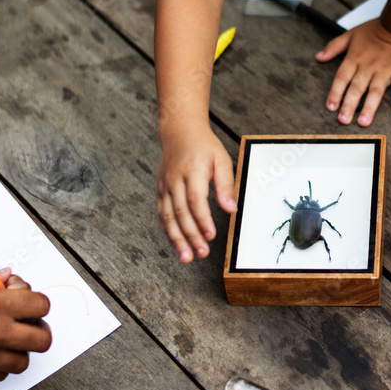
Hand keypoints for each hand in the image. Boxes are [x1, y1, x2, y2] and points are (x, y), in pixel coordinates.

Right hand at [156, 124, 236, 261]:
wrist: (180, 132)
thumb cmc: (205, 147)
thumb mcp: (222, 160)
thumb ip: (226, 185)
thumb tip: (231, 209)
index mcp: (192, 170)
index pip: (196, 200)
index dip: (202, 220)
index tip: (211, 236)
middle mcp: (175, 179)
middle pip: (181, 212)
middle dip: (191, 235)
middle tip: (202, 253)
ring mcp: (165, 186)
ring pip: (168, 216)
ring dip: (177, 239)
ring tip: (187, 257)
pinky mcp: (160, 190)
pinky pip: (162, 214)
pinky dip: (168, 231)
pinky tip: (176, 244)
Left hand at [316, 18, 390, 125]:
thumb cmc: (376, 30)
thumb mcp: (351, 34)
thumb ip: (333, 47)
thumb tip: (318, 57)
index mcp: (355, 58)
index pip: (342, 78)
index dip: (335, 93)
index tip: (331, 107)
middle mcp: (368, 66)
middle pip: (357, 88)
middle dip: (349, 105)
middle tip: (343, 120)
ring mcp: (385, 70)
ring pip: (376, 91)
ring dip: (370, 107)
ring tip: (363, 121)